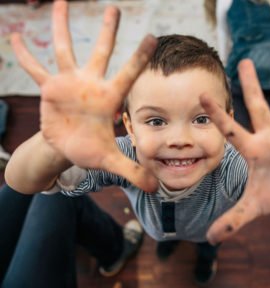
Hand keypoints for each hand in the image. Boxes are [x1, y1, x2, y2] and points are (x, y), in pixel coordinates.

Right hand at [11, 0, 157, 191]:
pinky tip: (16, 35)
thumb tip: (155, 188)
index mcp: (109, 98)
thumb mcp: (109, 161)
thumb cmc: (92, 150)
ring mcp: (69, 84)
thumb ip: (132, 170)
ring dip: (62, 27)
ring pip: (65, 50)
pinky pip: (35, 68)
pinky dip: (26, 54)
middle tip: (114, 8)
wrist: (70, 148)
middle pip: (101, 52)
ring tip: (61, 2)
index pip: (128, 73)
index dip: (139, 56)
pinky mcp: (49, 89)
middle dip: (107, 31)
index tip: (153, 35)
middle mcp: (91, 85)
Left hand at [201, 59, 269, 243]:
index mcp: (251, 149)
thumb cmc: (268, 194)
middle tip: (244, 60)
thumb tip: (211, 239)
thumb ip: (232, 220)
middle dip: (251, 85)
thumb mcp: (250, 208)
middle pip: (259, 106)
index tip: (202, 94)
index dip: (217, 113)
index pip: (230, 128)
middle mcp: (269, 137)